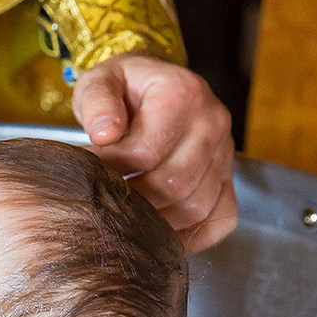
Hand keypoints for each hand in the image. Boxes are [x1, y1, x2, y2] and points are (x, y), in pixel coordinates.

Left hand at [72, 54, 237, 252]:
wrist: (156, 86)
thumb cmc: (125, 88)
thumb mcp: (102, 81)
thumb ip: (96, 102)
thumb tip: (104, 134)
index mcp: (182, 94)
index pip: (145, 152)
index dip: (111, 172)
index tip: (87, 176)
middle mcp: (212, 123)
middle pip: (173, 185)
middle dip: (133, 202)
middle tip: (105, 204)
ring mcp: (225, 153)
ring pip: (196, 207)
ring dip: (158, 223)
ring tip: (126, 218)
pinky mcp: (229, 177)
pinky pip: (221, 219)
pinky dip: (192, 236)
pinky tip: (160, 233)